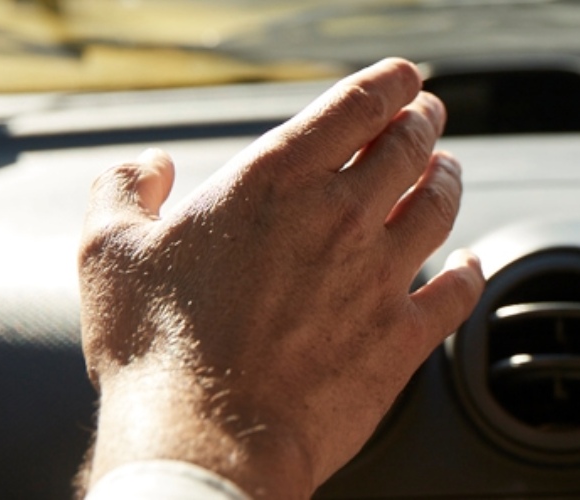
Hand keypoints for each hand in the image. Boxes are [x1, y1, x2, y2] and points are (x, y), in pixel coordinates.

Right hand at [77, 58, 484, 496]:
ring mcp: (379, 276)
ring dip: (447, 180)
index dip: (387, 84)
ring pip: (439, 207)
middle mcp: (339, 217)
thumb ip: (124, 192)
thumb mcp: (109, 253)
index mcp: (274, 182)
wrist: (207, 440)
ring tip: (446, 171)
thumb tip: (147, 168)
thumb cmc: (156, 353)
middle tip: (427, 117)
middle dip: (422, 124)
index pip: (353, 107)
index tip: (402, 79)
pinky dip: (470, 272)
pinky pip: (458, 292)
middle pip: (407, 148)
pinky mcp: (402, 336)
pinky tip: (469, 266)